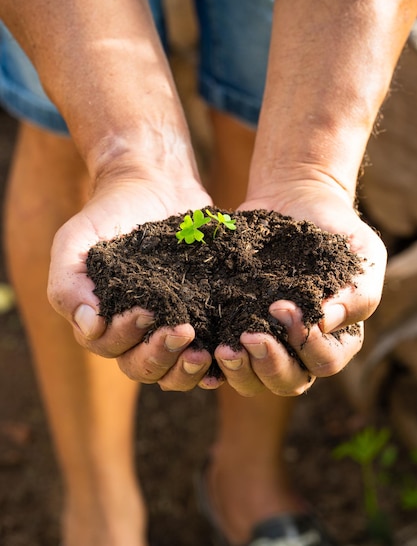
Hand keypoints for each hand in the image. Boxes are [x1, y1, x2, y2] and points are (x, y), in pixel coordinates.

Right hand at [47, 171, 216, 388]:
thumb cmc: (109, 213)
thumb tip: (90, 327)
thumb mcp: (77, 238)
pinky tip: (223, 358)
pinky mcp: (199, 317)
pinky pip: (204, 355)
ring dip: (185, 369)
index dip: (127, 336)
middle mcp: (135, 332)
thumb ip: (67, 281)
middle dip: (161, 355)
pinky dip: (213, 365)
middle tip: (184, 331)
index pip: (110, 346)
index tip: (147, 311)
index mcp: (102, 319)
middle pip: (143, 366)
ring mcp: (168, 326)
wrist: (155, 186)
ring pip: (172, 371)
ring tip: (203, 354)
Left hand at [210, 179, 386, 396]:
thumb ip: (358, 291)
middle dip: (269, 364)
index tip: (283, 308)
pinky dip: (211, 364)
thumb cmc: (335, 228)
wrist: (295, 201)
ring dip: (239, 371)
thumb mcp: (362, 251)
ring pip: (253, 381)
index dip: (306, 344)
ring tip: (223, 348)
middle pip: (288, 382)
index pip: (325, 361)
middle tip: (249, 336)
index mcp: (336, 337)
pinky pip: (223, 360)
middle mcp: (299, 347)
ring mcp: (265, 340)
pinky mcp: (234, 326)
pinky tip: (203, 350)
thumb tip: (325, 323)